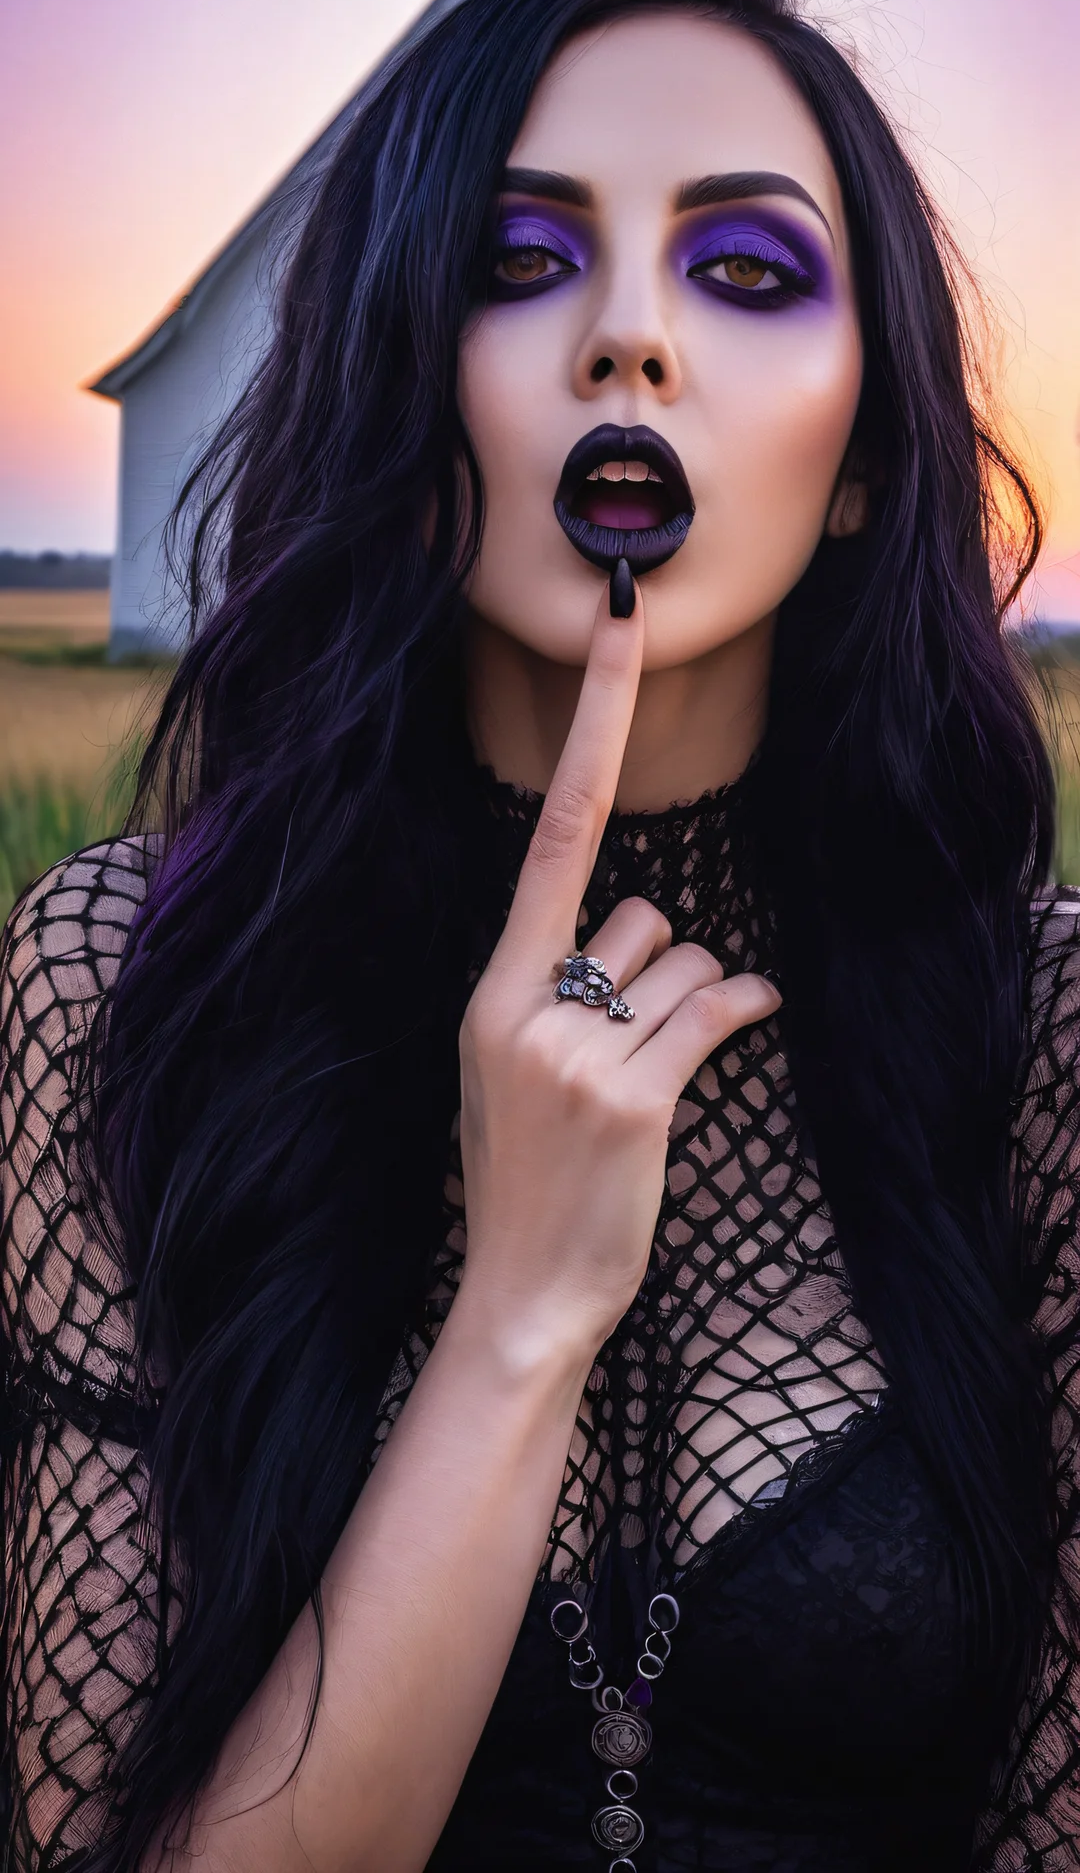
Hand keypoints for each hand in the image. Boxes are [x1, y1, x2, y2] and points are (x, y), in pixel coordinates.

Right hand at [457, 579, 780, 1369]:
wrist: (519, 1297)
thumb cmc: (524, 1171)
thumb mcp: (510, 1062)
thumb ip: (564, 981)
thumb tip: (661, 931)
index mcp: (491, 984)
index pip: (553, 822)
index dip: (595, 718)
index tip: (621, 628)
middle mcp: (526, 1002)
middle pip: (647, 910)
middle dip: (662, 963)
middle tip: (628, 1044)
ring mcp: (578, 1051)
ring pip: (692, 960)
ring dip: (698, 1003)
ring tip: (651, 1077)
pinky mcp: (636, 1097)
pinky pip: (720, 1011)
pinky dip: (744, 1013)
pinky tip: (745, 1026)